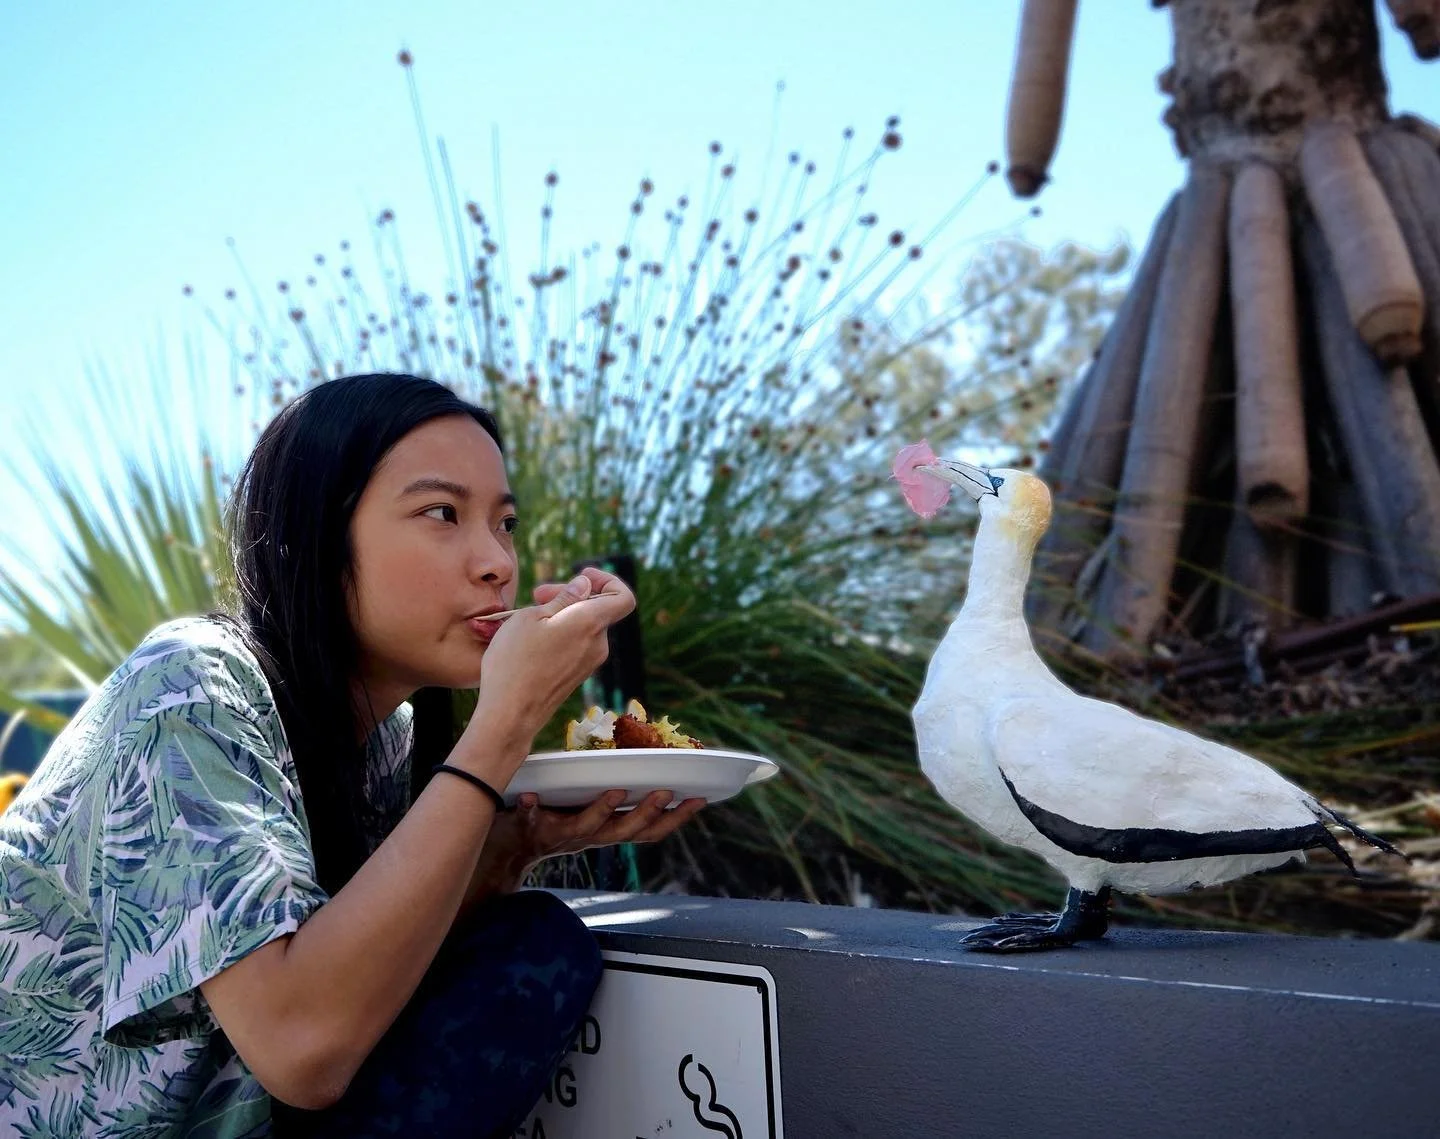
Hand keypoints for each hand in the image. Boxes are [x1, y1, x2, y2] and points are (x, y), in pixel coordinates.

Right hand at [456, 568, 635, 769]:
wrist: (509, 714)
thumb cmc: (514, 661)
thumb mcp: (530, 617)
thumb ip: (564, 598)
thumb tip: (585, 586)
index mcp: (589, 624)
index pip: (623, 597)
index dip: (607, 580)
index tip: (581, 575)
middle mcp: (597, 645)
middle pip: (597, 609)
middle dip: (571, 595)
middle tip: (537, 594)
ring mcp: (589, 663)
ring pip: (584, 627)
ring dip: (562, 615)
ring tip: (528, 618)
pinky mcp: (577, 676)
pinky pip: (576, 645)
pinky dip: (561, 635)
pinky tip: (532, 640)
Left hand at [474, 790, 705, 892]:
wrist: (502, 854)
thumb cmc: (547, 822)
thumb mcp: (582, 809)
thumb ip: (605, 791)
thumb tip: (633, 754)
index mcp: (604, 830)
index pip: (647, 829)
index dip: (675, 818)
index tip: (701, 800)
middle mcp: (587, 837)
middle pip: (625, 832)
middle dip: (649, 813)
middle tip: (669, 792)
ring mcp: (559, 835)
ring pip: (586, 828)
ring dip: (602, 812)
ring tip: (615, 793)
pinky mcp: (528, 831)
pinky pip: (529, 821)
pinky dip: (531, 811)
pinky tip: (529, 799)